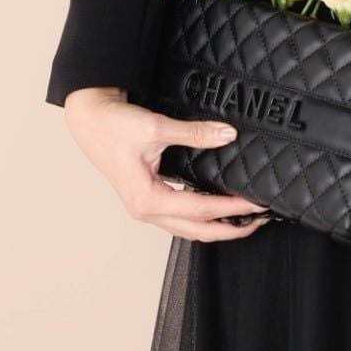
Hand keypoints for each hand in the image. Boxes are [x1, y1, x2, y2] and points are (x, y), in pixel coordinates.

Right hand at [63, 89, 273, 241]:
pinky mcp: (147, 200)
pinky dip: (202, 218)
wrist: (89, 119)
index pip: (201, 210)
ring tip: (246, 219)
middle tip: (261, 220)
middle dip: (231, 229)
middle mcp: (146, 210)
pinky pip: (179, 218)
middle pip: (197, 230)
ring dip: (218, 227)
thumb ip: (194, 133)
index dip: (232, 209)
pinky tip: (218, 210)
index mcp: (148, 199)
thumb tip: (227, 134)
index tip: (257, 204)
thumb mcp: (156, 128)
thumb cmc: (113, 126)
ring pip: (188, 229)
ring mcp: (145, 208)